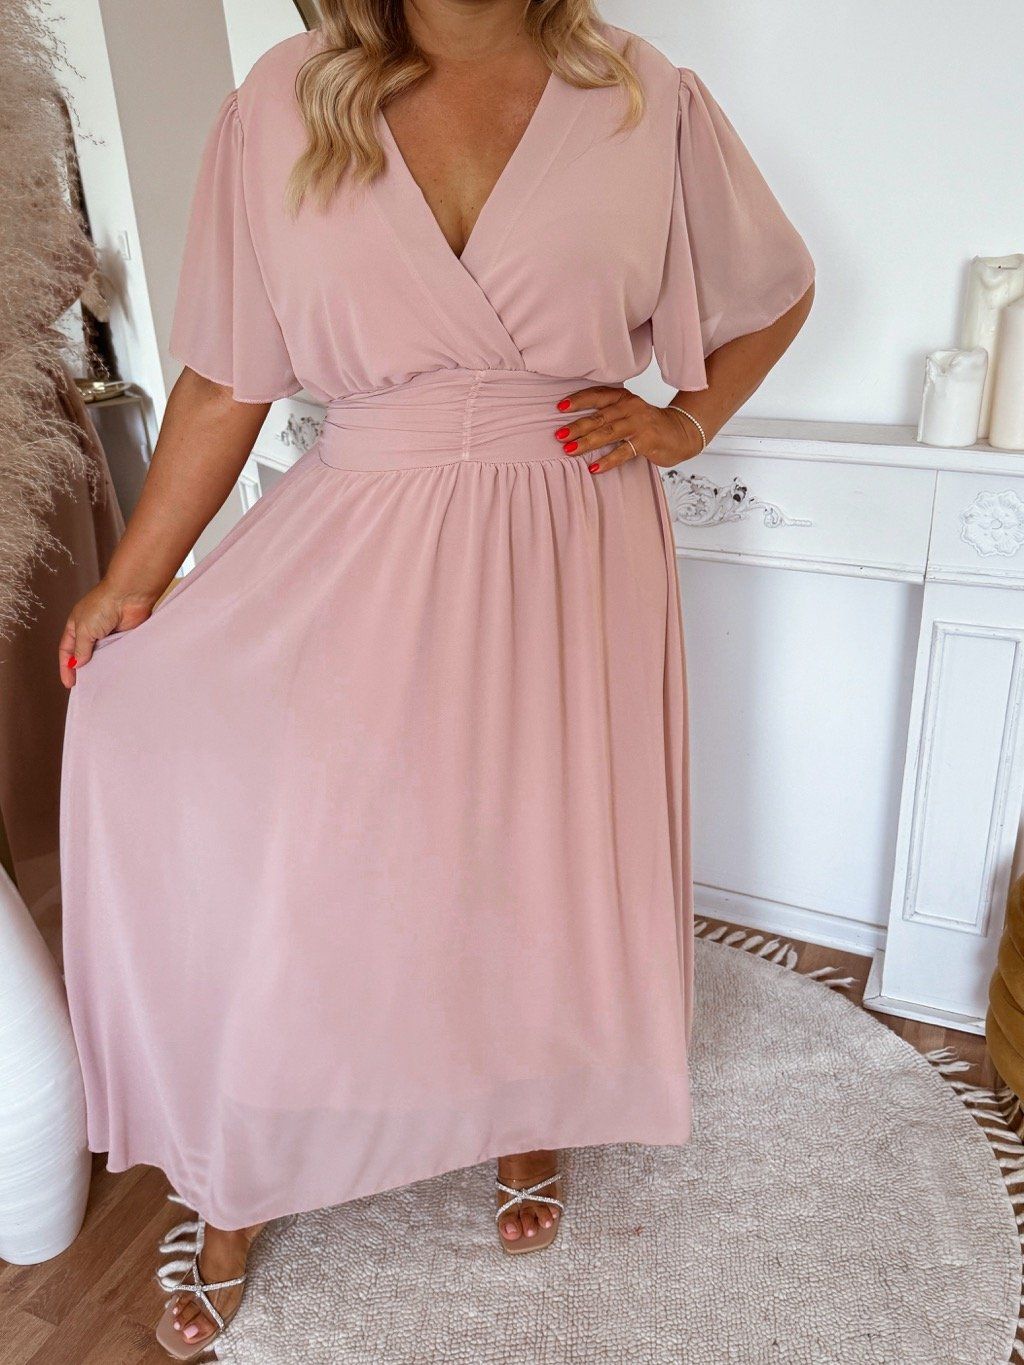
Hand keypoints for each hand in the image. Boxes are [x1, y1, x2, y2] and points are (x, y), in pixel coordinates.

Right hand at [58, 581, 160, 688]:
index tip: (69, 683)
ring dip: (99, 667)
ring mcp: (108, 634)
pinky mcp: (123, 637)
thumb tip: (77, 663)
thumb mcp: (84, 629)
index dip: (66, 666)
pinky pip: (117, 653)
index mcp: (76, 626)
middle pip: (83, 654)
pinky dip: (114, 662)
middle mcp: (91, 630)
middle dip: (82, 670)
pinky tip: (113, 673)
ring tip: (99, 684)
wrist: (129, 596)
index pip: (67, 650)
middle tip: (83, 687)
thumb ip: (80, 649)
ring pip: (101, 656)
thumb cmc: (103, 605)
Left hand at [553, 386, 702, 473]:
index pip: (598, 395)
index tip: (559, 407)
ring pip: (609, 432)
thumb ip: (608, 414)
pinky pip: (624, 452)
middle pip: (599, 416)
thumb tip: (575, 426)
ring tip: (569, 450)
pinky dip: (608, 460)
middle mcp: (631, 407)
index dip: (578, 400)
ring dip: (587, 442)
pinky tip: (594, 468)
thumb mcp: (628, 413)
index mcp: (624, 398)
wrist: (681, 433)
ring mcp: (640, 424)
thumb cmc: (648, 425)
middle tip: (558, 436)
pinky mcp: (648, 441)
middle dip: (577, 426)